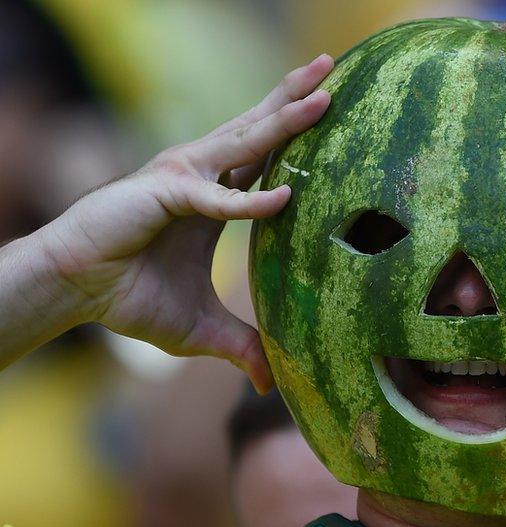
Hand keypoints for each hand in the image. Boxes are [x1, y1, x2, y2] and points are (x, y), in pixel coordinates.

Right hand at [37, 54, 334, 392]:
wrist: (76, 294)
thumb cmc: (131, 300)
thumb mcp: (202, 330)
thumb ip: (242, 346)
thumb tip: (268, 383)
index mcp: (216, 197)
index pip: (265, 155)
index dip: (295, 130)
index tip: (330, 107)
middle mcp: (202, 176)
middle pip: (259, 129)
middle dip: (295, 98)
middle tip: (332, 68)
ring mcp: (183, 179)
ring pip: (244, 144)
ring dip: (285, 122)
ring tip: (324, 96)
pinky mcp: (162, 195)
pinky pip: (214, 198)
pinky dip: (247, 201)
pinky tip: (283, 198)